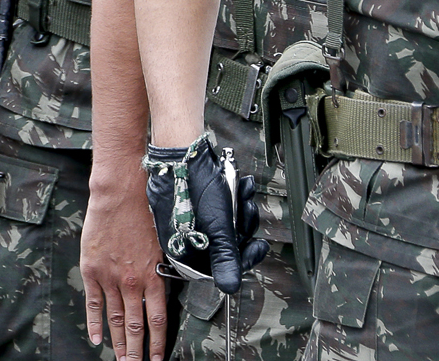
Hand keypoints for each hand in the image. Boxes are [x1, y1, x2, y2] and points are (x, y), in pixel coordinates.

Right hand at [81, 176, 168, 360]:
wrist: (120, 193)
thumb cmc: (145, 211)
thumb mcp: (164, 243)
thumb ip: (162, 269)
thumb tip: (165, 285)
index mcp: (154, 276)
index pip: (158, 320)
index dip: (158, 343)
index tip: (157, 358)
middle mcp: (132, 282)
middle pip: (134, 325)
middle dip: (136, 350)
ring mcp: (110, 277)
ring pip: (114, 318)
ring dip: (118, 341)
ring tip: (120, 358)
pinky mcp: (92, 269)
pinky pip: (93, 302)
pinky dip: (94, 321)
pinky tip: (95, 337)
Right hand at [144, 137, 265, 294]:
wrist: (183, 149)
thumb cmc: (195, 187)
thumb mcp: (218, 229)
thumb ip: (226, 260)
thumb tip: (230, 288)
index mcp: (182, 249)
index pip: (217, 267)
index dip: (242, 258)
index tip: (256, 248)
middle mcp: (182, 235)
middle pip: (224, 243)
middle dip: (242, 226)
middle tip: (246, 212)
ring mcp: (185, 217)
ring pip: (222, 223)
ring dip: (239, 208)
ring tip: (242, 193)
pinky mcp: (189, 200)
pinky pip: (216, 207)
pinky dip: (231, 197)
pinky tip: (236, 185)